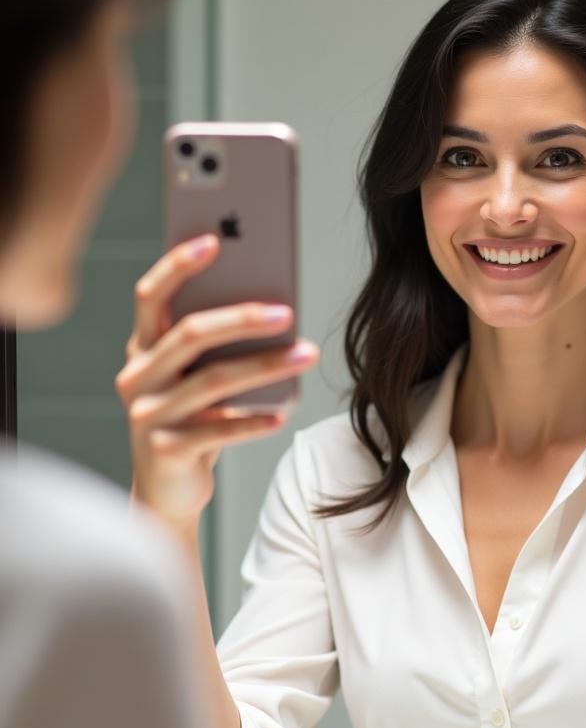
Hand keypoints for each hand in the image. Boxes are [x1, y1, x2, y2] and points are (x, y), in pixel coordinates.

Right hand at [115, 233, 319, 532]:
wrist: (169, 486)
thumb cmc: (195, 415)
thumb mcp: (200, 374)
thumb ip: (219, 343)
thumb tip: (277, 304)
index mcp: (142, 346)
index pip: (151, 296)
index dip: (177, 266)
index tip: (214, 240)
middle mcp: (137, 376)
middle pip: (189, 334)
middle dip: (241, 318)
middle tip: (287, 311)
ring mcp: (147, 414)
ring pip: (212, 381)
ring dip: (265, 366)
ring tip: (307, 353)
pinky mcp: (164, 450)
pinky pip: (218, 430)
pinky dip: (254, 420)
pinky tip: (284, 412)